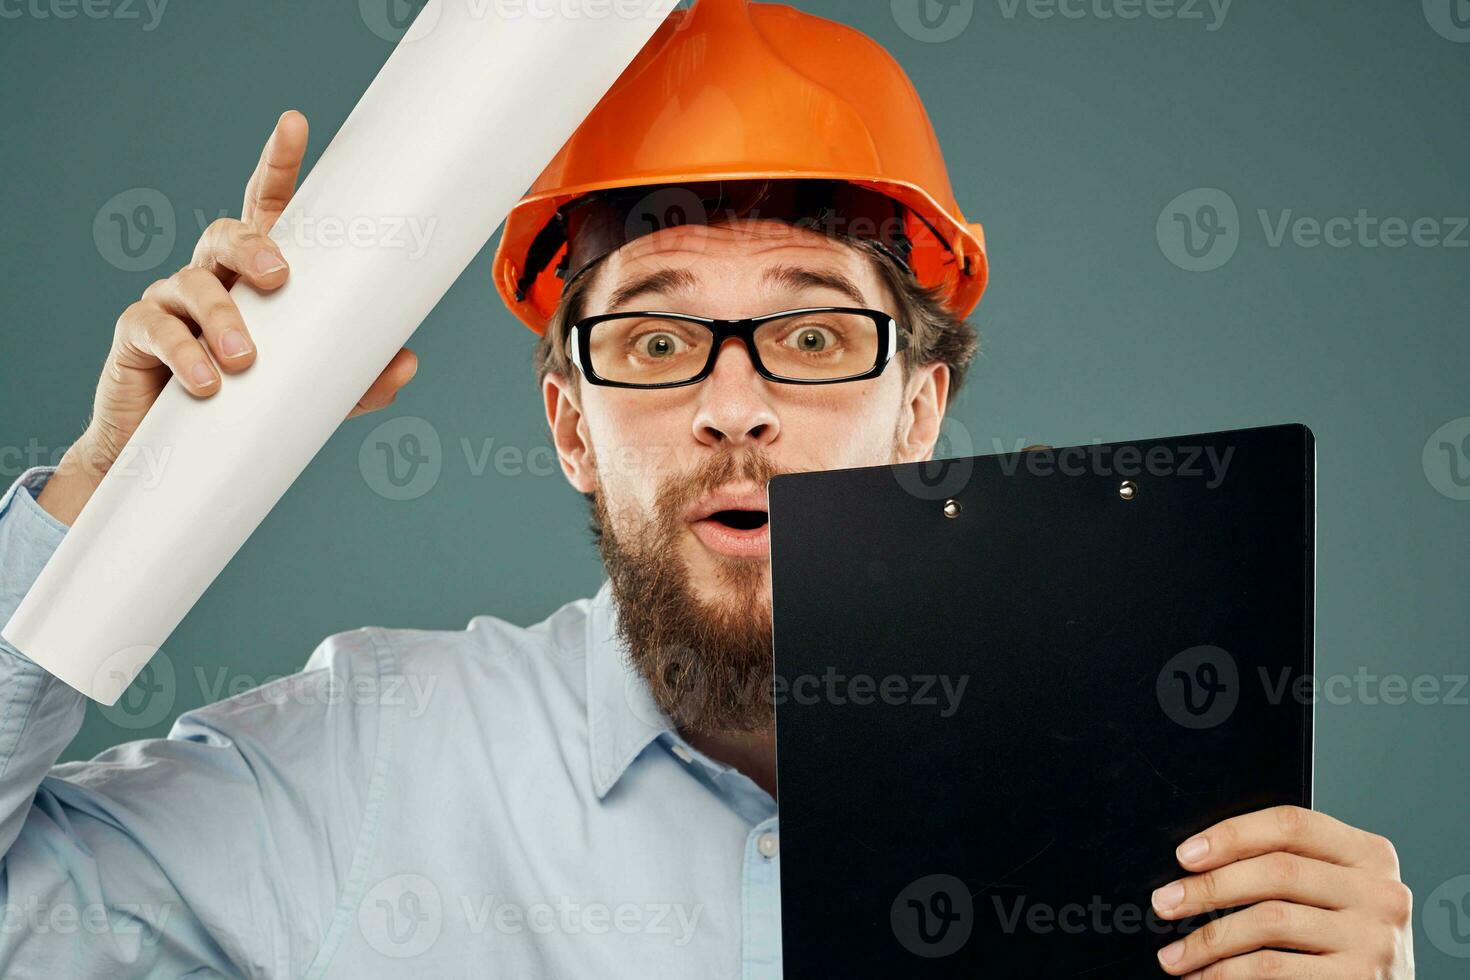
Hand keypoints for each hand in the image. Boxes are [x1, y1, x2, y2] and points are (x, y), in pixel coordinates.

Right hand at [39, 110, 417, 524]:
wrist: (180, 453)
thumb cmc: (252, 404)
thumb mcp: (313, 393)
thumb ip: (357, 379)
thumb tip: (406, 362)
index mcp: (257, 273)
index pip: (267, 208)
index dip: (278, 165)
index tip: (294, 124)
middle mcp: (213, 274)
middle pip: (228, 235)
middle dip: (254, 248)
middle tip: (280, 277)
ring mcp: (171, 300)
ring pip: (193, 283)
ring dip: (222, 320)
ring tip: (244, 361)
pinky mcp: (137, 335)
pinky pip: (155, 329)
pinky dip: (183, 354)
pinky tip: (205, 382)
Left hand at [1150, 805, 1413, 977]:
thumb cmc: (1341, 938)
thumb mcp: (1331, 891)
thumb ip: (1287, 865)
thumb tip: (1197, 859)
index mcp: (1370, 854)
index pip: (1292, 824)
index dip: (1232, 834)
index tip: (1185, 855)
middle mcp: (1381, 893)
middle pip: (1276, 871)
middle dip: (1208, 888)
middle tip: (1163, 903)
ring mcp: (1374, 939)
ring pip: (1268, 922)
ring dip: (1207, 940)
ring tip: (1174, 955)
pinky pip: (1273, 970)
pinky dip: (1227, 974)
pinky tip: (1206, 977)